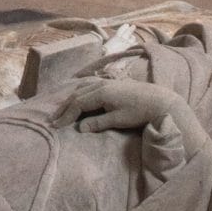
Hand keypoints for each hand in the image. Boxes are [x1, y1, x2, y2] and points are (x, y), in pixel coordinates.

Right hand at [52, 77, 207, 155]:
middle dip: (64, 108)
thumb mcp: (119, 120)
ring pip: (81, 89)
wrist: (158, 100)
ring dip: (70, 100)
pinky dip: (78, 93)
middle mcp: (101, 85)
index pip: (77, 104)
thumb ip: (98, 123)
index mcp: (101, 93)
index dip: (66, 115)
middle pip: (76, 95)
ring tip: (62, 111)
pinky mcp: (111, 83)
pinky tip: (77, 97)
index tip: (57, 126)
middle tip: (53, 120)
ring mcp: (106, 82)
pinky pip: (88, 86)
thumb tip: (79, 128)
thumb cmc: (139, 112)